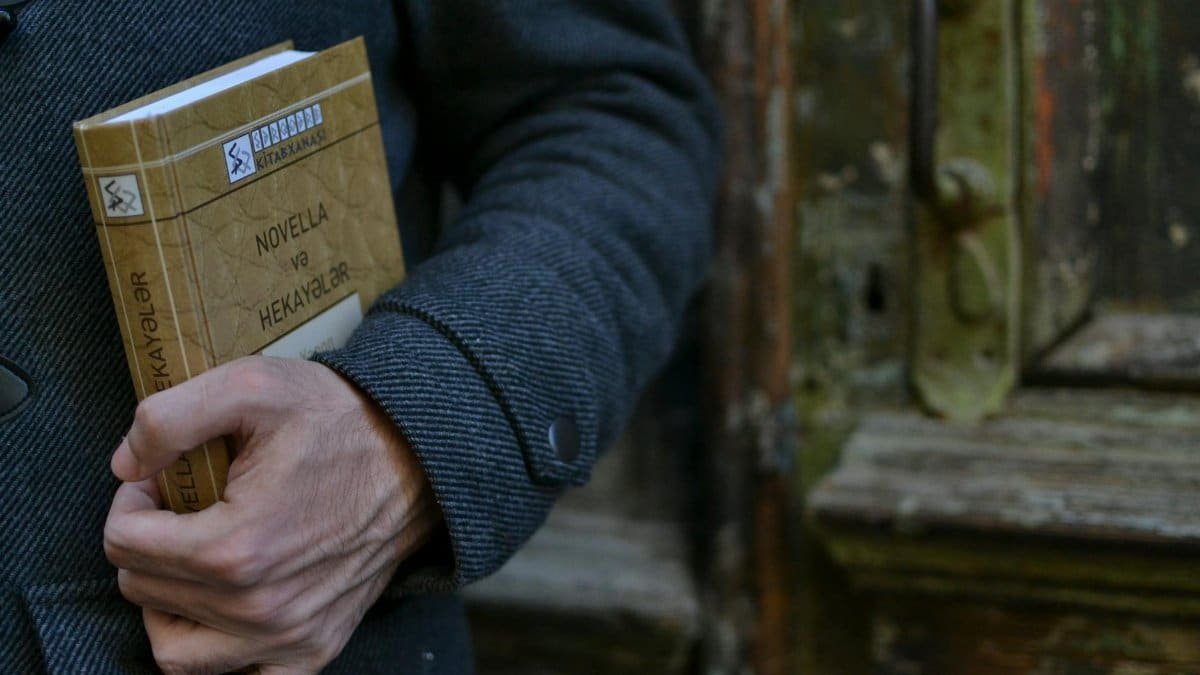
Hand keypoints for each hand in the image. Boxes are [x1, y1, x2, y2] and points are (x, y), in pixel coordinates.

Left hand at [103, 357, 440, 673]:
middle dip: (150, 542)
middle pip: (144, 590)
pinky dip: (219, 649)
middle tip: (184, 505)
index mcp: (236, 547)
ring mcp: (289, 635)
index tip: (160, 480)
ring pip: (176, 649)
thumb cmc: (337, 420)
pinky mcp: (314, 648)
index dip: (131, 501)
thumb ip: (167, 419)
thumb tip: (125, 464)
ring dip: (168, 602)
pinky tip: (228, 606)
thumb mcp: (251, 386)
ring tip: (193, 559)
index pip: (124, 544)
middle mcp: (260, 606)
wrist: (416, 456)